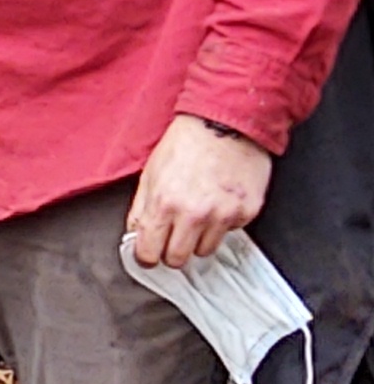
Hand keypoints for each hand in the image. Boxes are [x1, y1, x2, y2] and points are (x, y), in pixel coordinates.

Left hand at [128, 113, 269, 272]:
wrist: (226, 123)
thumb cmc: (185, 144)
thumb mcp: (151, 174)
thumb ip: (141, 209)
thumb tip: (135, 236)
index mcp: (164, 204)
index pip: (149, 253)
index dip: (147, 257)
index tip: (149, 254)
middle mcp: (194, 214)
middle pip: (178, 259)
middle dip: (172, 252)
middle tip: (173, 237)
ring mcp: (223, 215)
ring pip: (205, 250)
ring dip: (199, 239)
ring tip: (198, 215)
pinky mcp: (247, 212)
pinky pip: (230, 232)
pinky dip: (223, 223)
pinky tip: (219, 201)